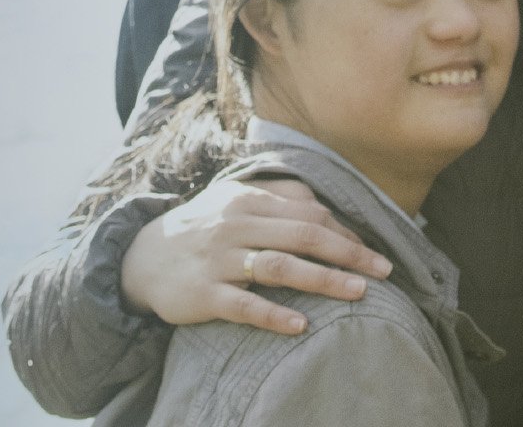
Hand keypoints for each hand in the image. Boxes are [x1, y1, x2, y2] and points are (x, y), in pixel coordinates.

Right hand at [118, 176, 394, 333]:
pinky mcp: (202, 294)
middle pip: (301, 235)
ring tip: (358, 293)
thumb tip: (325, 206)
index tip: (374, 254)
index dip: (345, 233)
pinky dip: (273, 315)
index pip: (308, 213)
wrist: (140, 258)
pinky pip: (243, 305)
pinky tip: (301, 326)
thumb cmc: (201, 229)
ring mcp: (217, 260)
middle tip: (383, 271)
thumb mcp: (232, 200)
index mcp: (247, 200)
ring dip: (322, 279)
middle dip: (347, 253)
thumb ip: (276, 197)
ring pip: (277, 267)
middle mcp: (234, 225)